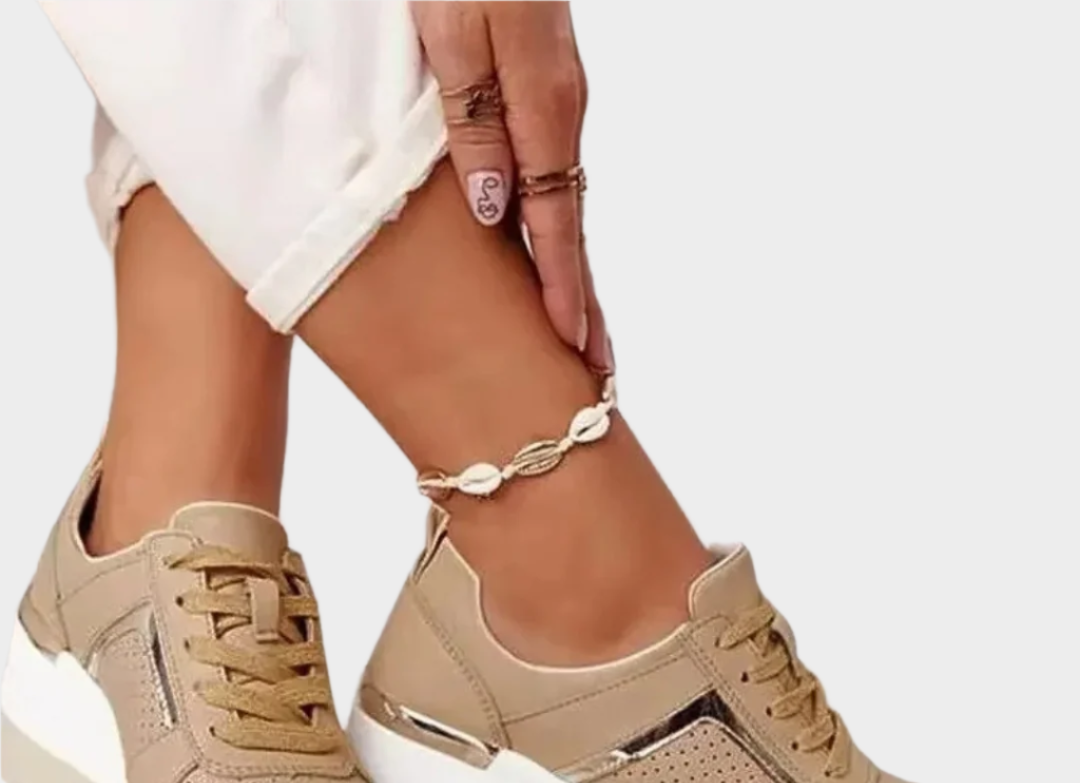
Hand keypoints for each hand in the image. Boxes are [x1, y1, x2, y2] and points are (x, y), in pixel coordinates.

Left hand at [412, 1, 611, 373]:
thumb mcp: (452, 36)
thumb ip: (476, 123)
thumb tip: (496, 211)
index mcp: (542, 109)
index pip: (556, 224)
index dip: (563, 289)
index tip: (573, 348)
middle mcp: (559, 115)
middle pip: (575, 227)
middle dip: (586, 299)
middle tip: (600, 365)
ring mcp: (556, 103)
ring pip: (567, 205)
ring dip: (574, 270)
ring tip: (582, 328)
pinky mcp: (542, 91)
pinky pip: (555, 175)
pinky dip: (558, 228)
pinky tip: (552, 249)